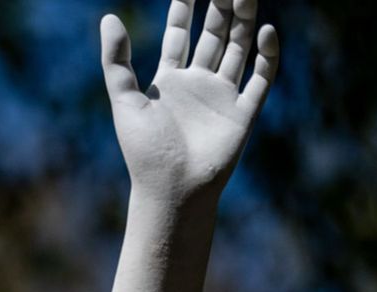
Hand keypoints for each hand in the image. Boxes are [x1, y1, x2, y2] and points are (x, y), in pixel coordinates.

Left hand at [101, 0, 278, 202]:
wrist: (171, 190)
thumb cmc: (144, 151)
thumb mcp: (125, 101)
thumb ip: (117, 61)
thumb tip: (110, 17)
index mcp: (169, 80)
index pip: (180, 34)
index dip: (185, 8)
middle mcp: (198, 84)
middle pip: (214, 36)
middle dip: (220, 8)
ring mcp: (222, 96)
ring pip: (238, 49)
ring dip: (243, 22)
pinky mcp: (243, 113)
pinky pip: (261, 78)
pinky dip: (266, 55)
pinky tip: (266, 30)